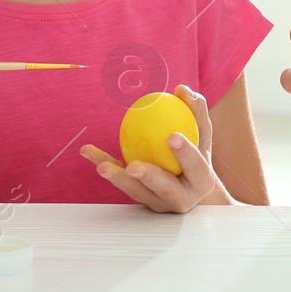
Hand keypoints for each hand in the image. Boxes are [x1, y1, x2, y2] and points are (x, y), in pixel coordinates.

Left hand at [80, 85, 230, 212]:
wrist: (192, 191)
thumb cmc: (197, 157)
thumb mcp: (202, 136)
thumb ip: (195, 112)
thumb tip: (181, 89)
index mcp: (201, 182)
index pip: (195, 167)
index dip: (185, 153)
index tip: (172, 136)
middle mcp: (180, 198)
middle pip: (164, 188)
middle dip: (149, 177)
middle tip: (133, 166)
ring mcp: (157, 202)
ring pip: (137, 191)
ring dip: (118, 178)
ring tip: (102, 166)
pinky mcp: (139, 199)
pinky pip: (120, 180)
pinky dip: (104, 164)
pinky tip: (88, 151)